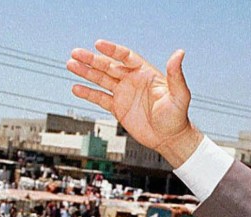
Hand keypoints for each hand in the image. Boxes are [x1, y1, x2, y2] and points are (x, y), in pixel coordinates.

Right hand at [68, 40, 202, 166]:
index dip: (112, 50)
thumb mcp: (179, 95)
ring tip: (71, 65)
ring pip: (101, 80)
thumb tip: (179, 53)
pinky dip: (88, 93)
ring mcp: (124, 94)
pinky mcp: (118, 108)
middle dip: (92, 60)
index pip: (126, 57)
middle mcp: (132, 80)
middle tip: (76, 53)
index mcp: (145, 73)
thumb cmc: (178, 117)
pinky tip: (76, 88)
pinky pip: (100, 98)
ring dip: (86, 72)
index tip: (98, 44)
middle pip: (108, 66)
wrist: (170, 138)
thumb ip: (175, 75)